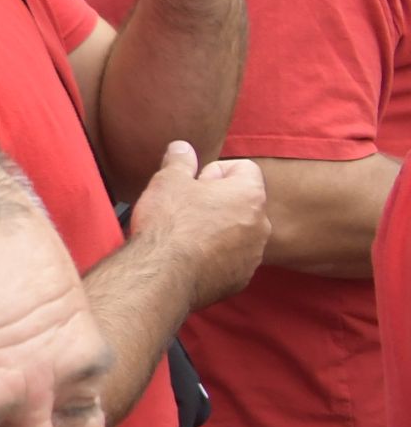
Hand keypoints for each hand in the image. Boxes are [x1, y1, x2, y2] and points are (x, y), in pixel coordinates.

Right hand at [121, 142, 267, 312]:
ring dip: (217, 230)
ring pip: (237, 233)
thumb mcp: (168, 181)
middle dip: (217, 202)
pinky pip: (231, 259)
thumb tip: (182, 147)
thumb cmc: (170, 224)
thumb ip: (180, 160)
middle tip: (185, 209)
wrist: (164, 274)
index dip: (214, 172)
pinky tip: (189, 258)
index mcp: (249, 195)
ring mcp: (253, 255)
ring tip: (185, 237)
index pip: (243, 168)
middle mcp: (261, 224)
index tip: (193, 184)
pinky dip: (215, 256)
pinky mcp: (240, 278)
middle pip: (241, 202)